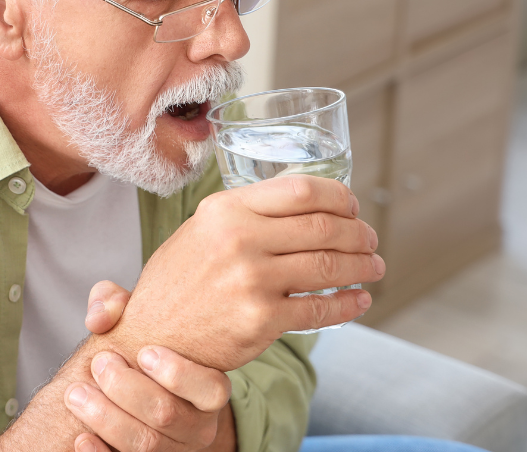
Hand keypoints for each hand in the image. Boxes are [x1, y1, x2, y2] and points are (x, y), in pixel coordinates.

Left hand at [70, 281, 234, 451]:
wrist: (129, 393)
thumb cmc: (136, 351)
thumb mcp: (132, 319)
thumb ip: (114, 303)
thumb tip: (100, 317)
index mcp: (208, 390)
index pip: (210, 389)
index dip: (179, 374)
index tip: (144, 353)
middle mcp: (198, 426)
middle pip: (166, 414)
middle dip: (126, 388)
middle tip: (99, 364)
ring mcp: (174, 450)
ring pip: (145, 443)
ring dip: (106, 418)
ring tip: (75, 393)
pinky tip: (81, 436)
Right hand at [104, 175, 383, 371]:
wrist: (152, 336)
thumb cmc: (179, 281)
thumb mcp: (200, 230)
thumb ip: (245, 214)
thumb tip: (307, 206)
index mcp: (225, 210)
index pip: (301, 191)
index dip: (338, 197)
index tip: (351, 207)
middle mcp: (239, 239)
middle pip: (323, 227)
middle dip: (359, 233)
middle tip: (370, 240)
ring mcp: (252, 281)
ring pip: (329, 267)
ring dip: (362, 267)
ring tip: (374, 267)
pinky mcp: (261, 320)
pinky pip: (320, 310)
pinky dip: (348, 305)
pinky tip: (359, 301)